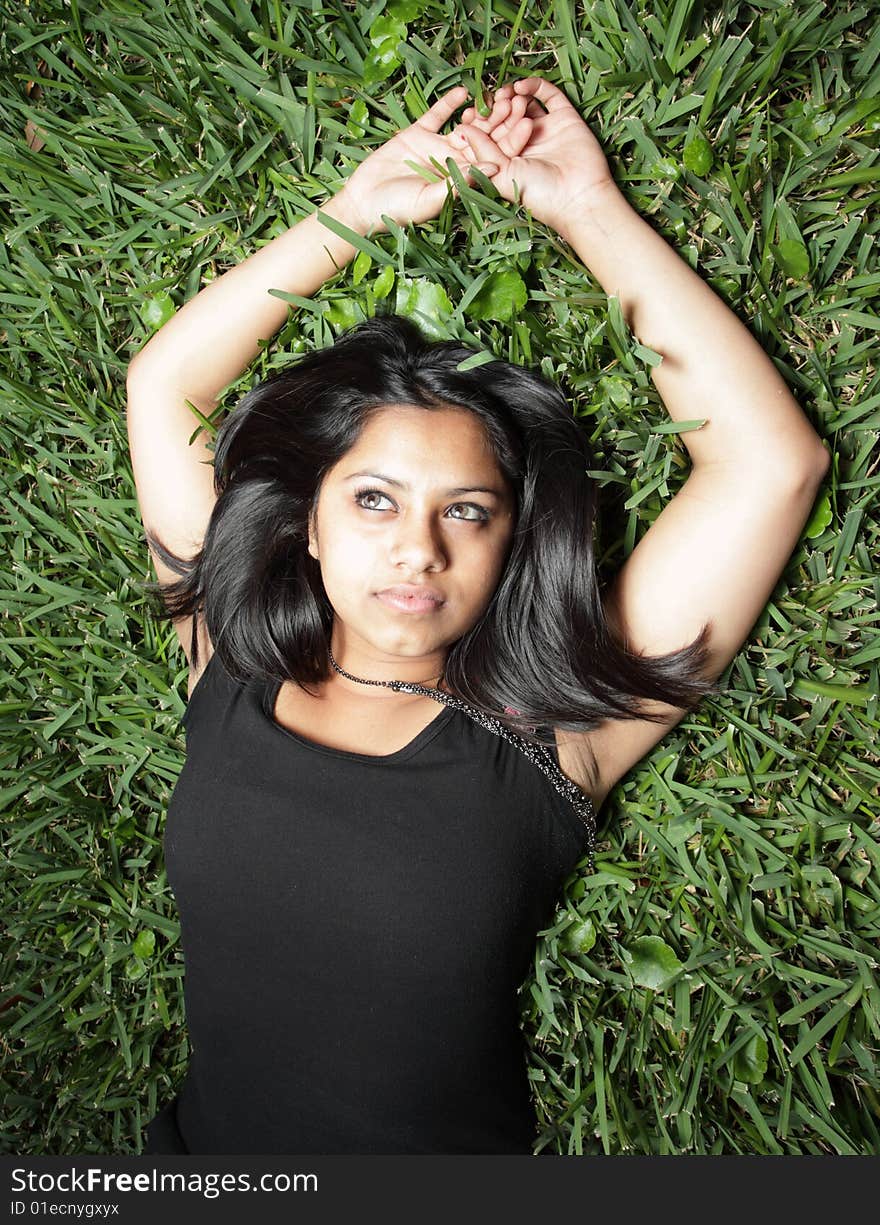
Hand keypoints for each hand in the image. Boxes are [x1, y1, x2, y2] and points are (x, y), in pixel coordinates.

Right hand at [334, 86, 503, 235]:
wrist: (364, 202)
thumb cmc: (397, 210)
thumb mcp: (430, 200)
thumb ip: (459, 183)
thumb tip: (494, 167)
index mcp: (462, 180)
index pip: (492, 159)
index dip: (511, 143)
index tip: (529, 125)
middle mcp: (453, 162)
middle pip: (483, 139)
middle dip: (502, 121)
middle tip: (520, 101)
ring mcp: (436, 147)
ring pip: (464, 125)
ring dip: (481, 111)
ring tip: (498, 94)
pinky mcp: (417, 134)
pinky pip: (436, 116)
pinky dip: (448, 104)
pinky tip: (463, 92)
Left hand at [450, 77, 617, 237]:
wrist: (578, 195)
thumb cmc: (538, 193)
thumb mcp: (502, 174)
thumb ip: (482, 151)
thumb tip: (461, 130)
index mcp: (509, 159)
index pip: (491, 135)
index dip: (480, 123)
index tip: (468, 114)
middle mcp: (526, 144)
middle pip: (507, 118)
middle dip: (496, 108)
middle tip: (488, 100)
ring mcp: (545, 129)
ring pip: (525, 105)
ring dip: (512, 97)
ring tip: (505, 95)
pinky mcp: (564, 117)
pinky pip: (548, 95)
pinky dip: (534, 87)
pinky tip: (521, 88)